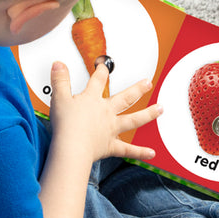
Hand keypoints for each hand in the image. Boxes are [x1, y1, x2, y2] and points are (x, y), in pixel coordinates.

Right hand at [48, 60, 162, 163]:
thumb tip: (59, 64)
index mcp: (92, 99)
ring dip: (148, 114)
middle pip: (125, 97)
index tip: (104, 66)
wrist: (71, 147)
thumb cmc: (66, 126)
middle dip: (137, 89)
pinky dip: (140, 152)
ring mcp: (110, 129)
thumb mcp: (58, 98)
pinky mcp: (110, 146)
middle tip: (147, 83)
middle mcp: (105, 112)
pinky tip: (151, 153)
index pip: (98, 81)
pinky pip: (128, 149)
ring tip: (160, 109)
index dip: (102, 71)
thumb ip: (59, 80)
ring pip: (133, 120)